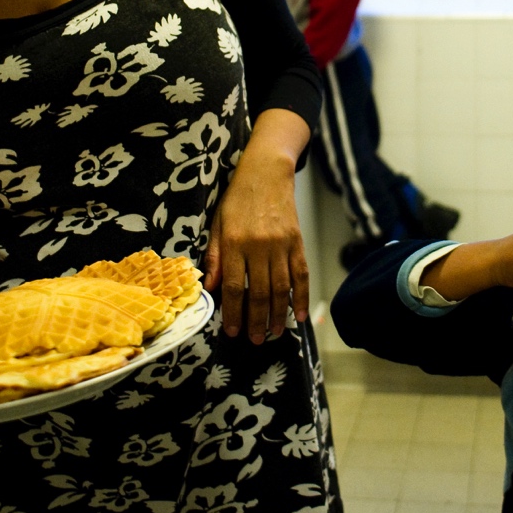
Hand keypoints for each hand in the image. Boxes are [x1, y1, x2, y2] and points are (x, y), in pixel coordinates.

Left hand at [205, 143, 309, 345]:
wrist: (266, 172)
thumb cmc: (237, 199)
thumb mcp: (217, 224)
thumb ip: (215, 257)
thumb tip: (210, 288)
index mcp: (235, 242)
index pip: (233, 286)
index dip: (232, 312)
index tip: (232, 331)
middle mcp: (259, 245)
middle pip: (259, 292)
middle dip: (257, 320)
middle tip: (255, 340)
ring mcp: (281, 244)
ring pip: (281, 288)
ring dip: (278, 314)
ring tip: (274, 333)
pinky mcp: (297, 241)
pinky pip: (301, 274)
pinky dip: (302, 297)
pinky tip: (299, 315)